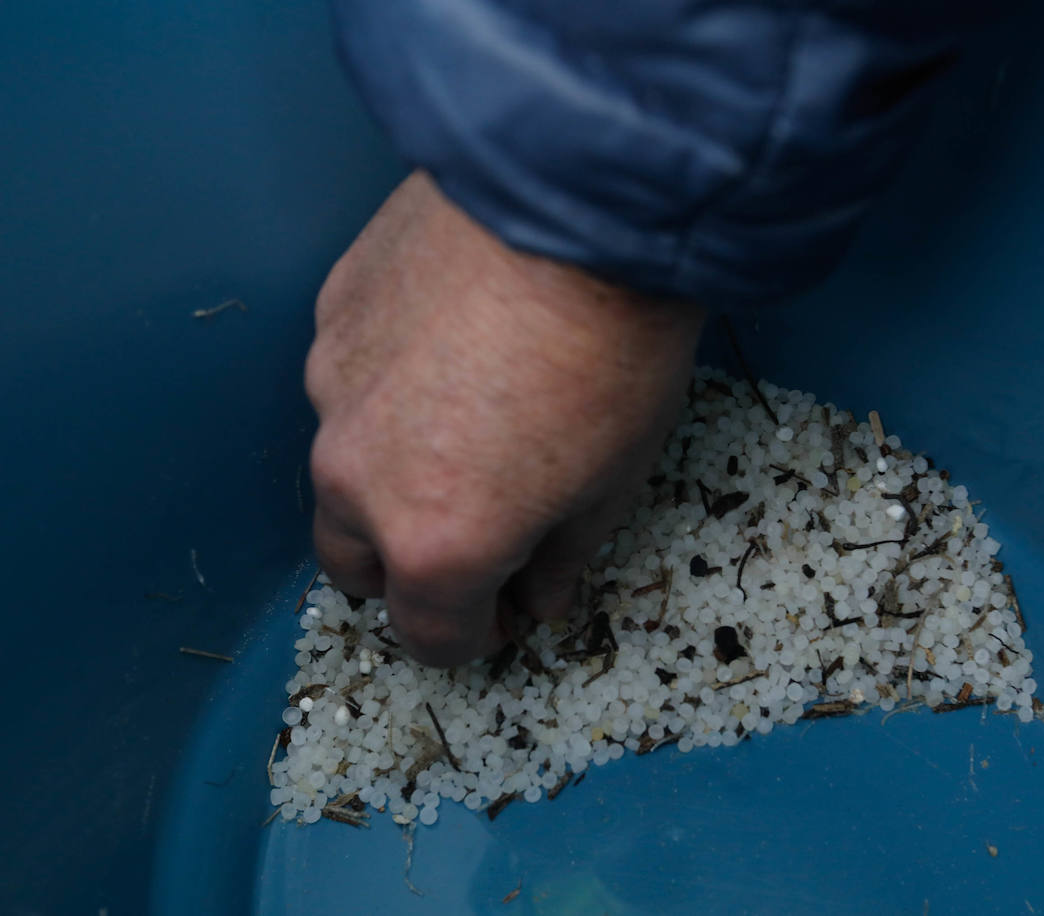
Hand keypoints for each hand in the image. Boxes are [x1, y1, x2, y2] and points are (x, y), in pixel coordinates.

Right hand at [305, 172, 703, 665]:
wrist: (585, 204)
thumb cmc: (615, 350)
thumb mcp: (613, 482)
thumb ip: (559, 559)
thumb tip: (535, 597)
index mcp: (437, 542)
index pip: (430, 634)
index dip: (472, 637)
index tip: (501, 612)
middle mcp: (359, 476)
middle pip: (357, 564)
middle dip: (411, 569)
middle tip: (474, 536)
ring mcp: (333, 389)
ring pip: (342, 469)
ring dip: (391, 476)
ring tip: (466, 426)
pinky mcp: (331, 314)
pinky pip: (347, 381)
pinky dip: (388, 390)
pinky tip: (451, 350)